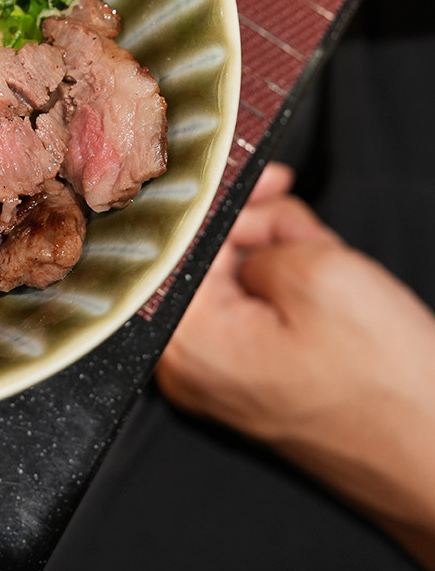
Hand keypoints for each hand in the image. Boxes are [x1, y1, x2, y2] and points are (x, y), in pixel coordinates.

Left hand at [156, 162, 434, 570]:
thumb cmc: (390, 393)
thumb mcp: (321, 275)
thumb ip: (260, 235)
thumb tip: (244, 231)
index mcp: (190, 342)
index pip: (180, 240)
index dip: (224, 196)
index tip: (257, 176)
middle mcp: (193, 368)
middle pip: (208, 259)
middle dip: (261, 230)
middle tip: (310, 233)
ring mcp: (226, 382)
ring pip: (241, 283)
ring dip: (286, 257)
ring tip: (335, 267)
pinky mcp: (259, 386)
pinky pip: (262, 317)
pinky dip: (295, 292)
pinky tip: (335, 291)